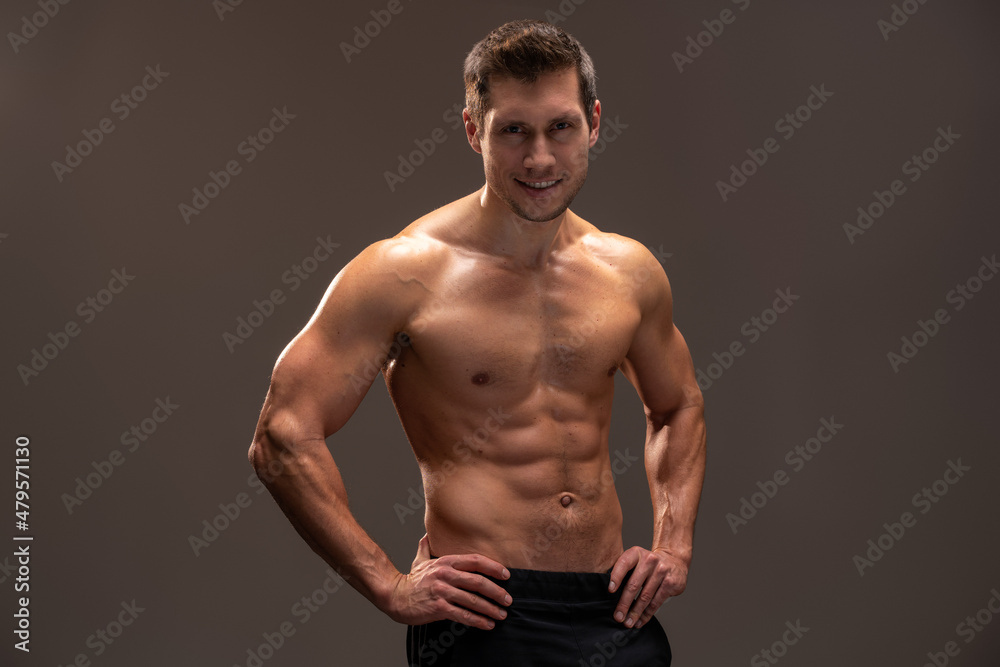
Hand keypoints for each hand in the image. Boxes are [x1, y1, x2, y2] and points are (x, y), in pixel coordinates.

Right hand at [384, 534, 511, 629]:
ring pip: (473, 600)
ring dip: (491, 609)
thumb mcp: (420, 561)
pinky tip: (487, 624)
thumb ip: (426, 547)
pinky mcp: (439, 608)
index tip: (506, 575)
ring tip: (501, 614)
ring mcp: (442, 591)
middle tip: (508, 599)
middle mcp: (446, 575)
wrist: (394, 597)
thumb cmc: (410, 581)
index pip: (475, 561)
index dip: (493, 567)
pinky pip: (463, 615)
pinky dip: (478, 621)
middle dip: (497, 592)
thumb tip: (427, 534)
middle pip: (478, 581)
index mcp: (445, 562)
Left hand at [608, 546, 687, 628]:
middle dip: (624, 603)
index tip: (610, 591)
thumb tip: (608, 593)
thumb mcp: (635, 560)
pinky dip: (647, 614)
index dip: (616, 577)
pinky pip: (656, 602)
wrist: (673, 560)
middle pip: (634, 585)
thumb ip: (623, 571)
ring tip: (628, 623)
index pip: (624, 564)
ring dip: (635, 612)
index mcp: (636, 553)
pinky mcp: (670, 583)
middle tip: (618, 616)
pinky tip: (640, 621)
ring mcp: (661, 571)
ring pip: (645, 596)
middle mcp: (649, 560)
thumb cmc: (648, 564)